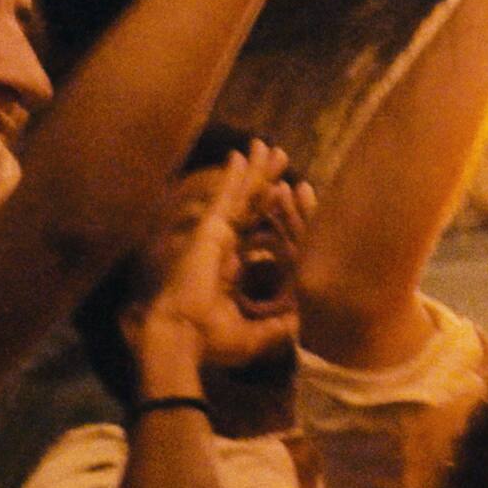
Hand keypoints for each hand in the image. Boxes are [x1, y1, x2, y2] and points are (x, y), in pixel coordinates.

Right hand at [132, 143, 313, 379]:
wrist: (184, 341)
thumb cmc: (212, 341)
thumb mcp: (256, 335)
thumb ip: (279, 326)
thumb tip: (303, 323)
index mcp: (234, 268)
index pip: (260, 231)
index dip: (276, 211)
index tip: (293, 190)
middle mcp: (226, 247)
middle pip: (252, 205)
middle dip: (266, 180)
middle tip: (279, 155)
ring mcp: (217, 236)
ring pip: (242, 196)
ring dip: (256, 171)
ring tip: (268, 146)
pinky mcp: (210, 231)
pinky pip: (226, 198)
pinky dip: (234, 176)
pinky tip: (241, 155)